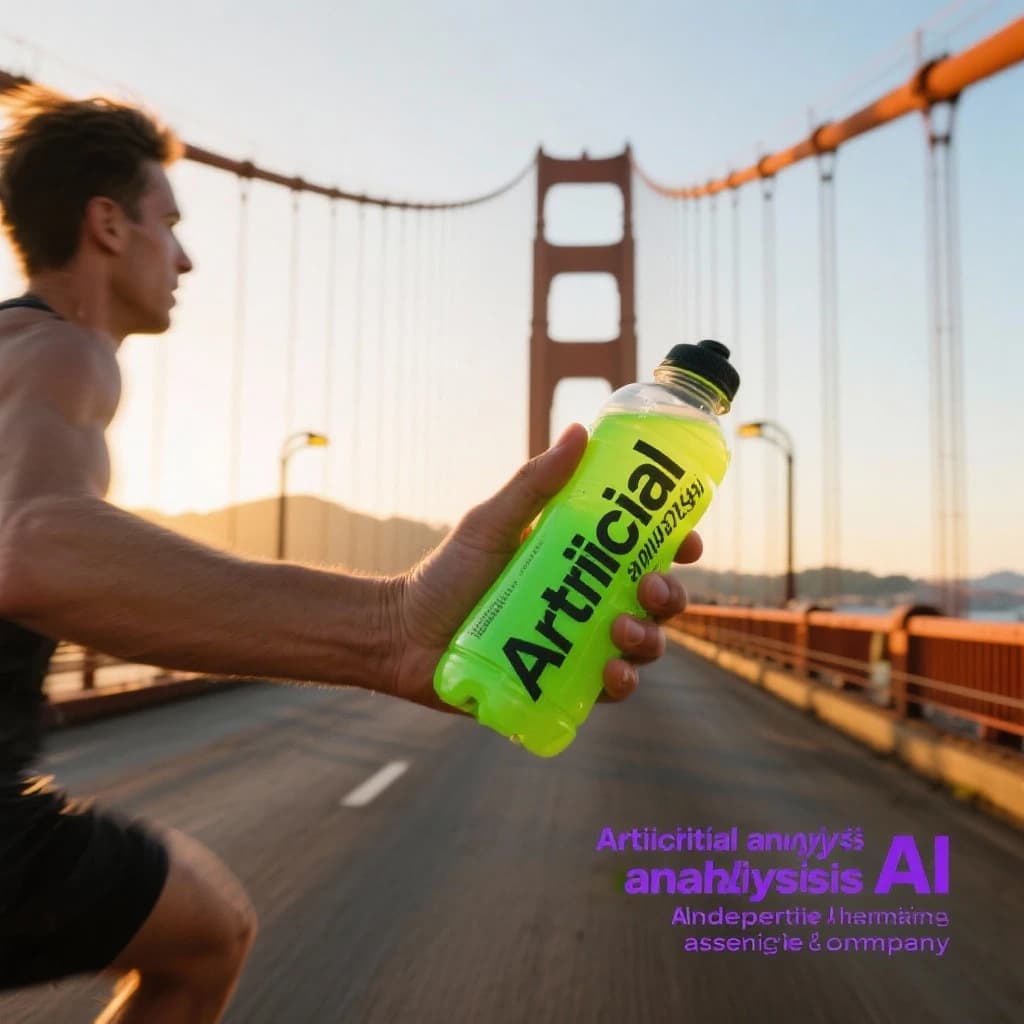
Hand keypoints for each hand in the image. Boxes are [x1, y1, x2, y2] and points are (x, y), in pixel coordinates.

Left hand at [385, 422, 702, 712]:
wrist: (402, 635)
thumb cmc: (446, 574)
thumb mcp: (492, 523)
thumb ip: (534, 482)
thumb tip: (581, 431)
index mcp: (581, 562)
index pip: (644, 554)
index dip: (677, 548)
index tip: (689, 542)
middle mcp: (587, 605)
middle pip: (654, 602)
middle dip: (669, 595)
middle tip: (650, 586)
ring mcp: (578, 648)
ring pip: (641, 646)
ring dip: (649, 639)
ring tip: (622, 630)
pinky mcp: (562, 688)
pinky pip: (609, 690)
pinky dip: (622, 684)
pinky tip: (613, 674)